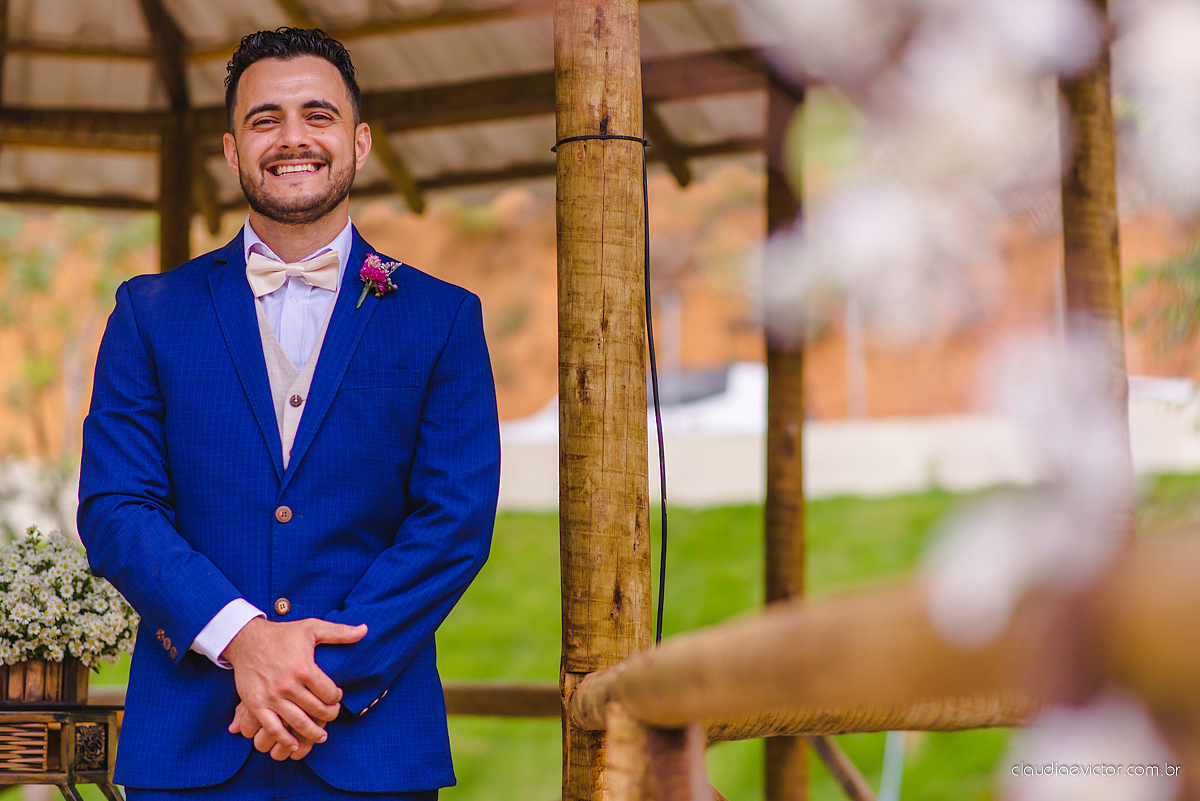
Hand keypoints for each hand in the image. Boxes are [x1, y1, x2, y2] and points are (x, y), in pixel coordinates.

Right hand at [223, 616, 366, 757]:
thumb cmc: (282, 634)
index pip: (329, 693)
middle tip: (332, 715)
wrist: (246, 639)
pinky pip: (272, 728)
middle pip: (316, 710)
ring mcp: (271, 697)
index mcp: (304, 668)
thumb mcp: (312, 628)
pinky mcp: (256, 704)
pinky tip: (294, 744)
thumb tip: (365, 630)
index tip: (337, 697)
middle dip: (329, 715)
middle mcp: (288, 685)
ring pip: (298, 723)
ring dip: (313, 732)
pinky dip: (285, 739)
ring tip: (321, 735)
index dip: (337, 698)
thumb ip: (339, 632)